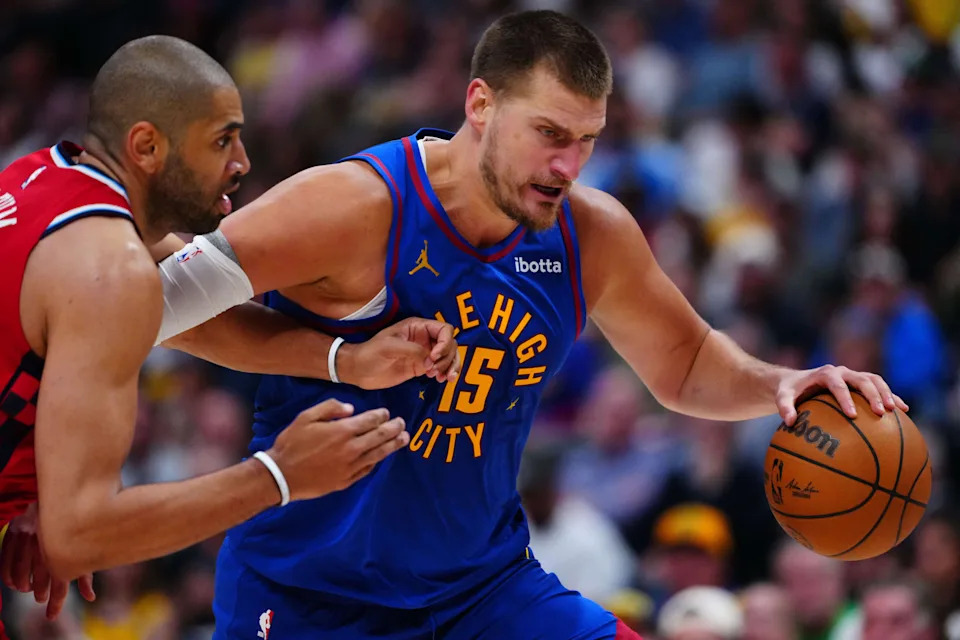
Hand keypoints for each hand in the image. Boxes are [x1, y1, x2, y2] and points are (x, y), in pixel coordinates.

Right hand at [1, 503, 95, 618]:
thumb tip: (90, 597)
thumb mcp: (86, 546)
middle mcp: (47, 541)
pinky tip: (13, 581)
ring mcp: (29, 534)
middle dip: (41, 592)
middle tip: (42, 597)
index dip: (56, 602)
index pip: (60, 581)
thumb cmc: (77, 525)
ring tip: (28, 588)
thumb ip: (85, 574)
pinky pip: (5, 558)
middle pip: (41, 576)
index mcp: (68, 546)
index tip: (51, 615)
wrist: (63, 493)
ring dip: (23, 584)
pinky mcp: (15, 527)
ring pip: (20, 570)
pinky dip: (7, 574)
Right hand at [267, 399, 408, 499]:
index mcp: (342, 431)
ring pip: (378, 454)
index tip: (386, 413)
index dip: (381, 415)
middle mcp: (351, 448)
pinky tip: (380, 457)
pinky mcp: (346, 480)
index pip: (370, 420)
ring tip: (403, 439)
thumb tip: (351, 409)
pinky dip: (375, 462)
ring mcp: (350, 466)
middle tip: (402, 424)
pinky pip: (366, 469)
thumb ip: (330, 407)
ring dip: (393, 446)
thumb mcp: (306, 417)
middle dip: (394, 429)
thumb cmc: (291, 443)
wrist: (281, 475)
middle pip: (380, 437)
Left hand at [339, 317, 460, 389]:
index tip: (434, 356)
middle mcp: (424, 338)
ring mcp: (424, 353)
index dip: (444, 343)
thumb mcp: (390, 347)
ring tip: (443, 378)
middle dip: (447, 357)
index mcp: (417, 327)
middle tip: (434, 370)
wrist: (359, 370)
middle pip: (450, 344)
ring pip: (449, 356)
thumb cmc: (370, 353)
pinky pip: (442, 368)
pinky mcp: (423, 367)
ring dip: (451, 366)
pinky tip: (442, 380)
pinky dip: (447, 373)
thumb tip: (431, 359)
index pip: (444, 330)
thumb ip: (412, 350)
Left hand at [775, 365, 908, 425]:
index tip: (852, 415)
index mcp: (825, 373)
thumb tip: (790, 422)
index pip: (838, 385)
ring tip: (898, 410)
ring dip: (887, 393)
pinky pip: (879, 387)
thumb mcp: (783, 396)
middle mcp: (842, 371)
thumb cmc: (790, 390)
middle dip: (873, 395)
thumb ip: (784, 407)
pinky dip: (891, 396)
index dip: (846, 399)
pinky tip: (903, 411)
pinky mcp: (860, 382)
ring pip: (875, 381)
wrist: (796, 380)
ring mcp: (853, 376)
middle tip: (881, 412)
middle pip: (862, 380)